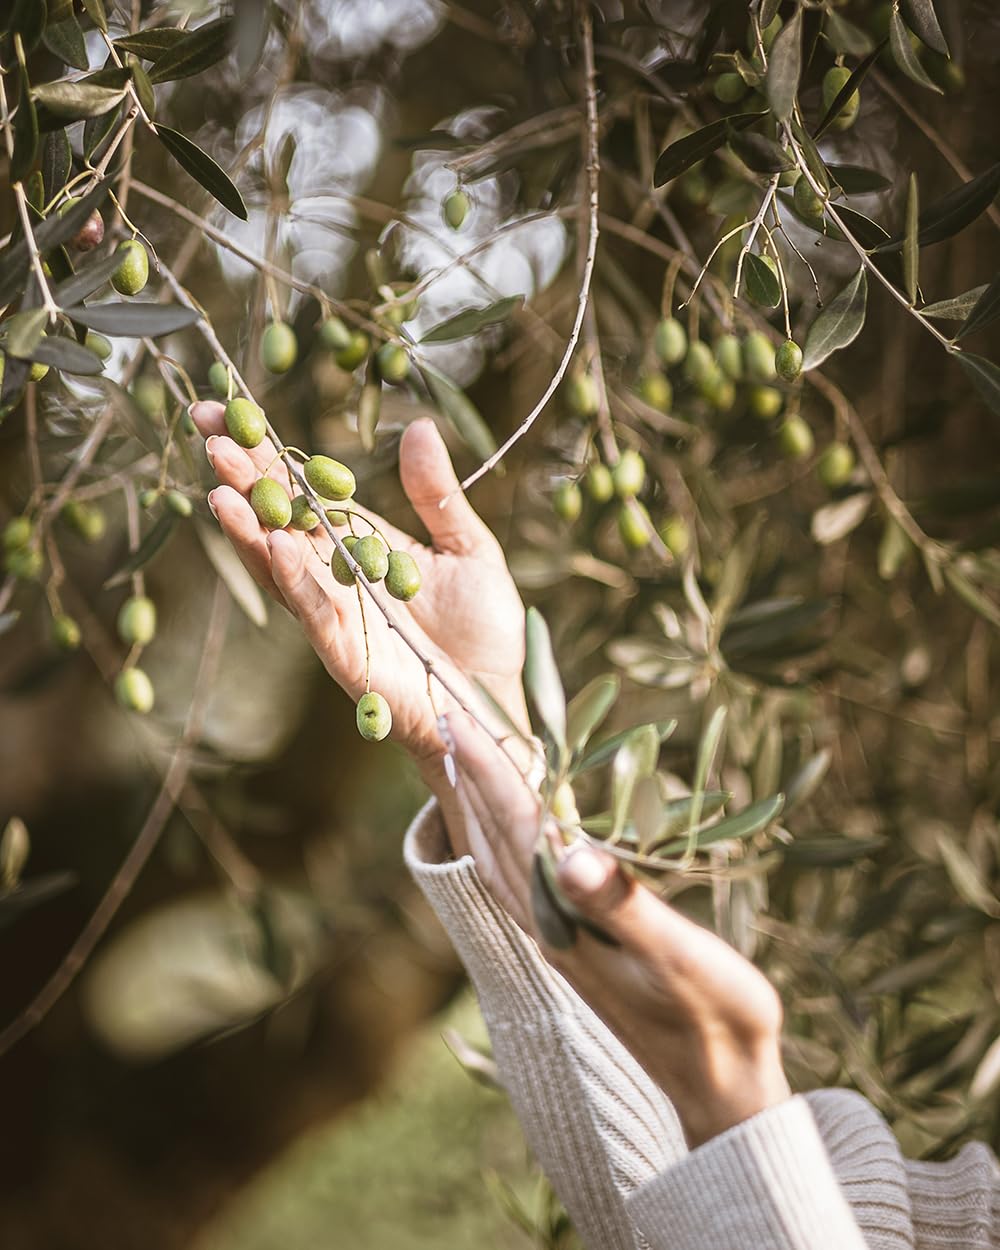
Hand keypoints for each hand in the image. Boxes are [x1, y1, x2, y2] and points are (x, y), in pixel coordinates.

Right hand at [189, 404, 528, 804]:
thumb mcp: (467, 549)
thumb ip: (437, 495)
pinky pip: (312, 611)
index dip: (266, 453)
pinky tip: (276, 543)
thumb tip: (418, 428)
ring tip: (219, 487)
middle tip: (205, 433)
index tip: (225, 410)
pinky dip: (294, 578)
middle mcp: (334, 576)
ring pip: (279, 567)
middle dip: (241, 479)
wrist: (495, 701)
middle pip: (276, 521)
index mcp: (357, 543)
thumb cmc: (482, 630)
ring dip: (248, 529)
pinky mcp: (346, 652)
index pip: (302, 491)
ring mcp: (334, 615)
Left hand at [445, 710, 791, 1148]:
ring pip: (501, 857)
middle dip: (472, 774)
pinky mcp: (575, 945)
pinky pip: (522, 876)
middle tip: (448, 713)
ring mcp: (558, 937)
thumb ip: (623, 906)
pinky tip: (516, 825)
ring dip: (482, 803)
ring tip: (468, 756)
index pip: (518, 829)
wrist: (719, 1089)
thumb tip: (571, 853)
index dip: (491, 771)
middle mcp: (548, 926)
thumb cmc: (713, 1018)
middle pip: (495, 836)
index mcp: (564, 920)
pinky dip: (508, 835)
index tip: (460, 716)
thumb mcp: (677, 957)